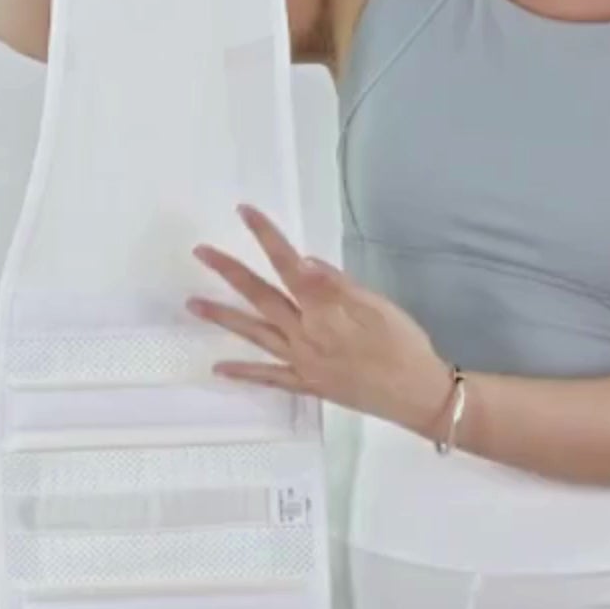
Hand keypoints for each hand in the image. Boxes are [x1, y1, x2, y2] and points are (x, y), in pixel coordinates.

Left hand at [185, 205, 455, 438]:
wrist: (417, 395)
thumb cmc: (404, 346)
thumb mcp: (378, 307)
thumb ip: (338, 286)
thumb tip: (303, 262)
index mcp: (324, 311)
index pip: (289, 265)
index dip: (266, 237)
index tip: (244, 212)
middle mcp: (305, 335)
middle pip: (261, 297)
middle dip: (230, 272)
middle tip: (201, 253)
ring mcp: (302, 362)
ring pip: (255, 335)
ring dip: (223, 318)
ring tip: (192, 304)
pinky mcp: (308, 384)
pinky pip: (269, 378)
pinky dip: (244, 373)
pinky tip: (219, 367)